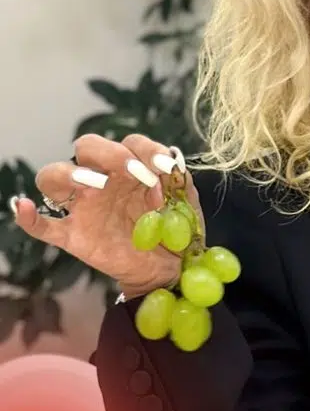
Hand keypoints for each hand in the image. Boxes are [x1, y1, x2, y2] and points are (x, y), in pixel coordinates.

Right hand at [9, 133, 204, 296]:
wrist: (171, 268)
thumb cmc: (176, 228)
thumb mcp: (185, 201)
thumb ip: (179, 180)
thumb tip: (172, 164)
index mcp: (131, 169)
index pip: (129, 143)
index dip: (146, 150)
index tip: (165, 169)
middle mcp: (104, 181)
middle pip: (87, 147)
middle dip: (109, 152)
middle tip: (134, 172)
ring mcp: (84, 207)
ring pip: (54, 177)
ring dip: (71, 174)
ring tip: (96, 185)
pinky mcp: (74, 236)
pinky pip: (42, 226)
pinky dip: (28, 217)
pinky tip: (23, 207)